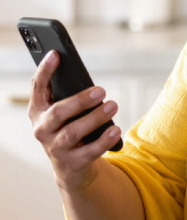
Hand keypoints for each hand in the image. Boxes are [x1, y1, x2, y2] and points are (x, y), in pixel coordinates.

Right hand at [28, 50, 121, 192]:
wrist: (71, 166)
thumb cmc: (69, 127)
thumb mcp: (64, 111)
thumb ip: (66, 93)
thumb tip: (76, 70)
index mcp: (38, 111)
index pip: (38, 88)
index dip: (45, 71)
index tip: (56, 54)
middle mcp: (42, 129)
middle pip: (58, 113)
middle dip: (80, 100)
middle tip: (101, 90)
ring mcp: (56, 148)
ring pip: (74, 132)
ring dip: (95, 118)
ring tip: (113, 105)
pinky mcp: (72, 163)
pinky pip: (90, 151)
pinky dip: (104, 140)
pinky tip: (116, 130)